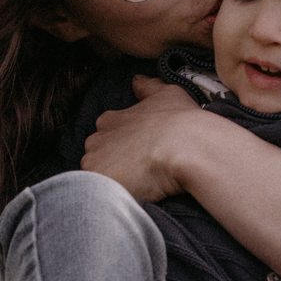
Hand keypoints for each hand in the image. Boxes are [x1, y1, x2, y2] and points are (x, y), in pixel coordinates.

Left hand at [81, 76, 216, 201]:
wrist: (186, 147)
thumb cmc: (181, 121)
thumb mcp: (167, 94)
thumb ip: (148, 87)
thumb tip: (136, 80)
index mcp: (110, 120)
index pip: (104, 135)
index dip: (120, 147)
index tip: (137, 155)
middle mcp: (96, 140)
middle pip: (96, 157)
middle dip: (111, 165)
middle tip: (137, 174)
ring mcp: (94, 163)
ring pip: (95, 178)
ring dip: (109, 183)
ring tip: (135, 189)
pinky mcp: (98, 185)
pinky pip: (97, 197)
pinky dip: (109, 199)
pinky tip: (129, 198)